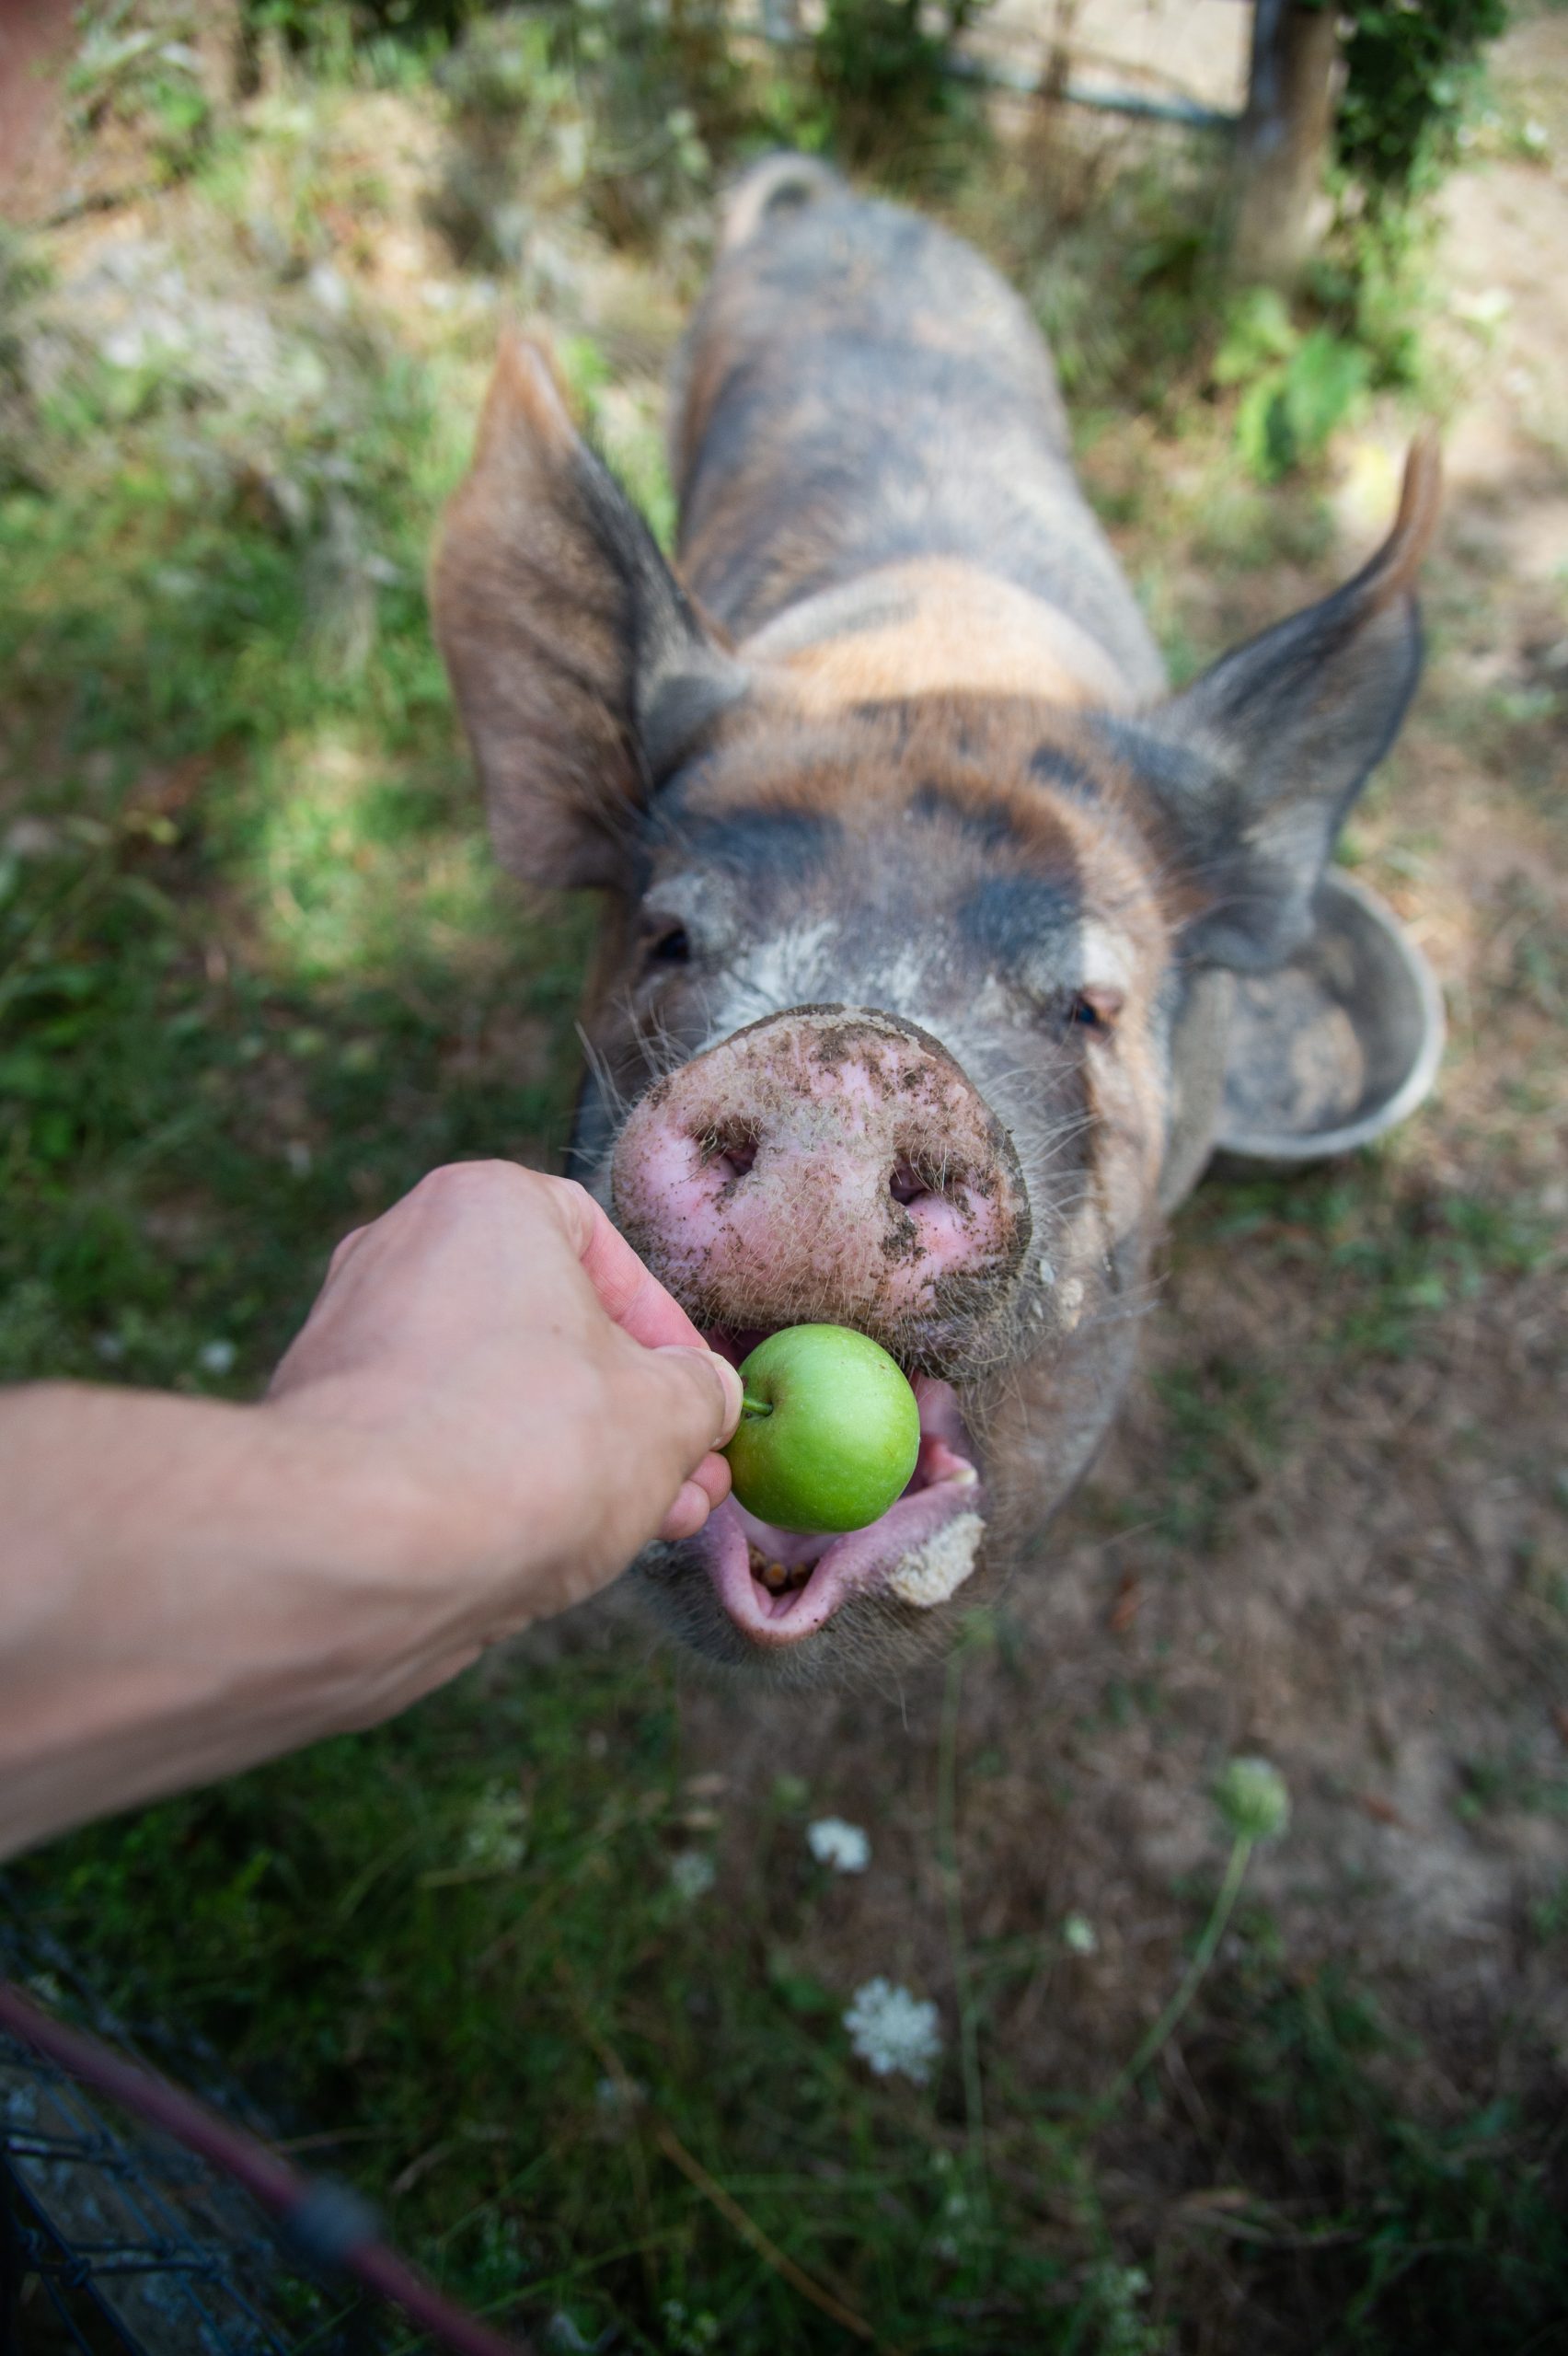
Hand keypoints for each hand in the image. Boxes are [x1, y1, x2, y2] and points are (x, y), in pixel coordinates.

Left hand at [267, 1162, 743, 1636]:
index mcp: (480, 1206)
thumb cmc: (530, 1447)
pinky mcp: (324, 1435)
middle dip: (631, 1411)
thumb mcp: (669, 1413)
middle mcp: (399, 1254)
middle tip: (688, 1476)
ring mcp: (351, 1346)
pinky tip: (560, 1549)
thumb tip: (704, 1396)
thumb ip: (701, 1392)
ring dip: (578, 1457)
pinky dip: (499, 1486)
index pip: (598, 1243)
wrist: (367, 1551)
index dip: (666, 1327)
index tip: (700, 1394)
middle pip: (547, 1330)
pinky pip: (439, 1445)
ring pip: (496, 1395)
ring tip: (648, 1526)